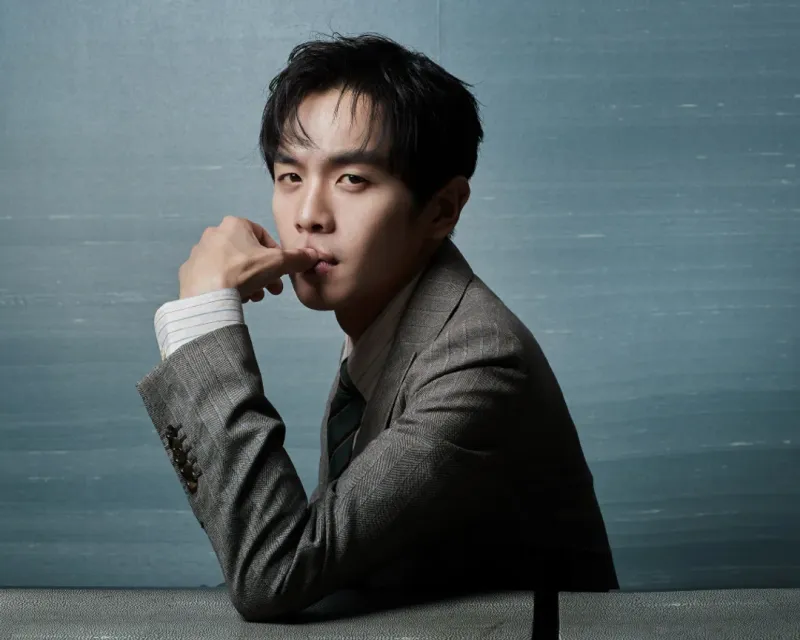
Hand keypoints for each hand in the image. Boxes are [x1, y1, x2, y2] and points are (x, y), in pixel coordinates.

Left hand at [178, 216, 317, 301]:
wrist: (207, 296)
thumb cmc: (243, 272)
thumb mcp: (278, 263)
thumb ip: (297, 258)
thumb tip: (314, 255)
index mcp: (235, 224)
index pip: (263, 236)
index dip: (276, 255)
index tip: (280, 272)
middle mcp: (214, 233)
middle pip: (247, 253)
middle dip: (262, 272)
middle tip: (270, 290)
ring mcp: (199, 253)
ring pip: (231, 266)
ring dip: (247, 280)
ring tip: (253, 297)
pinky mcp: (189, 272)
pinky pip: (214, 277)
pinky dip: (226, 286)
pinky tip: (234, 299)